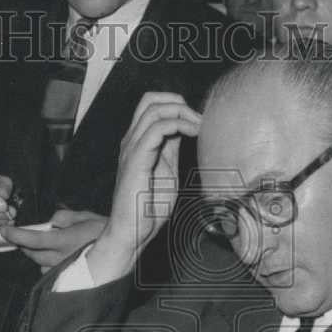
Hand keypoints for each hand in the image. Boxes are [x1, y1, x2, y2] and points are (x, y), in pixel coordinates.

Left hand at [1, 208, 105, 271]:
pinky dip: (50, 268)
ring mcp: (66, 270)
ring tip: (43, 249)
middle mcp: (61, 258)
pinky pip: (53, 275)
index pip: (32, 240)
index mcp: (63, 241)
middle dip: (25, 246)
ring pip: (41, 267)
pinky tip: (57, 260)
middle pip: (33, 255)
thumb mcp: (85, 216)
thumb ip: (64, 218)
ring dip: (38, 258)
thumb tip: (52, 221)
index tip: (5, 231)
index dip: (15, 235)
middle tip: (23, 239)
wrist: (123, 249)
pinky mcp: (71, 278)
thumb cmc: (106, 230)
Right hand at [87, 93, 201, 284]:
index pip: (153, 106)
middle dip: (179, 102)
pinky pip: (156, 129)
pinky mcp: (136, 159)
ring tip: (200, 126)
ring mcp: (132, 148)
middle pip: (150, 100)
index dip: (177, 106)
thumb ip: (171, 150)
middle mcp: (132, 140)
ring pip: (154, 109)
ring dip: (183, 112)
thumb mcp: (167, 172)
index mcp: (138, 142)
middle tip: (199, 120)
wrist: (132, 231)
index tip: (199, 122)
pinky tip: (193, 133)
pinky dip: (178, 124)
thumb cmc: (148, 208)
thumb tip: (183, 131)